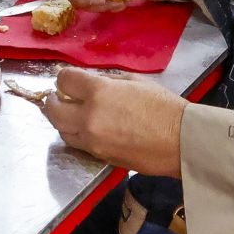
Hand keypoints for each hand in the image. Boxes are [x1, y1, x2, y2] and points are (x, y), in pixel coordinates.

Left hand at [42, 68, 185, 176]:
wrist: (180, 141)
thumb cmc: (164, 107)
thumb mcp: (135, 81)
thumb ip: (108, 80)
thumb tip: (90, 82)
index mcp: (99, 93)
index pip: (64, 80)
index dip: (65, 78)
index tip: (70, 79)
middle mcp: (89, 117)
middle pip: (53, 109)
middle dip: (53, 100)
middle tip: (60, 97)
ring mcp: (92, 140)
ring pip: (61, 130)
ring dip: (63, 120)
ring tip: (72, 114)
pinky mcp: (98, 156)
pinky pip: (77, 144)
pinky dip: (76, 134)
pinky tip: (87, 128)